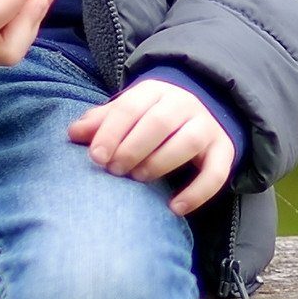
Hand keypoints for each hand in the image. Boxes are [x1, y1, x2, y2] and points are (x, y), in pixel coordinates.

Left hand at [69, 78, 235, 214]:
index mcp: (155, 91)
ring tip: (138, 179)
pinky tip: (175, 207)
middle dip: (132, 149)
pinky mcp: (224, 150)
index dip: (111, 133)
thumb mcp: (127, 112)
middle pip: (160, 123)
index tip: (96, 158)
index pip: (130, 107)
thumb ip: (101, 122)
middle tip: (114, 170)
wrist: (202, 109)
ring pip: (188, 142)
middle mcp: (185, 104)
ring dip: (159, 163)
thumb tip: (72, 133)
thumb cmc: (151, 116)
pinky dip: (197, 192)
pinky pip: (216, 173)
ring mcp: (207, 126)